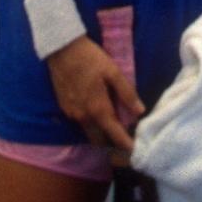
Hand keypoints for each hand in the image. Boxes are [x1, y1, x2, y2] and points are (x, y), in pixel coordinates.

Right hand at [46, 35, 143, 152]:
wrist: (62, 49)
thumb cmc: (90, 58)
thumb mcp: (112, 71)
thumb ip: (126, 92)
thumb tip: (140, 111)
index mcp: (97, 109)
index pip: (114, 134)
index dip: (125, 144)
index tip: (134, 152)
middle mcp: (83, 117)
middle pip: (99, 140)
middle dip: (111, 145)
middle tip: (124, 143)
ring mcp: (72, 114)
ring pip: (88, 132)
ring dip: (100, 135)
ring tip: (112, 130)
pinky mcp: (64, 108)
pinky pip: (80, 122)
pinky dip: (90, 124)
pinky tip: (96, 115)